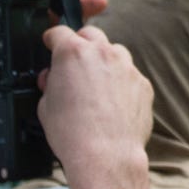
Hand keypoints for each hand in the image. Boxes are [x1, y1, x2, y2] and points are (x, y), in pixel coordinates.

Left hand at [0, 0, 106, 114]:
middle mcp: (36, 55)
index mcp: (19, 40)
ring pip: (73, 56)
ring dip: (88, 45)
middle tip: (97, 4)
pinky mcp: (51, 94)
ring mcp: (47, 74)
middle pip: (67, 30)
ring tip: (94, 39)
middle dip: (84, 15)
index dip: (64, 2)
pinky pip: (69, 82)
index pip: (46, 15)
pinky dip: (85, 75)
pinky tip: (94, 70)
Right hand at [36, 18, 151, 183]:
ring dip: (104, 63)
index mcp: (72, 53)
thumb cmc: (73, 134)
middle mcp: (102, 53)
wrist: (106, 156)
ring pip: (114, 53)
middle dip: (80, 45)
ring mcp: (126, 67)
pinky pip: (130, 76)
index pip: (59, 32)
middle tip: (74, 66)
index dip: (52, 40)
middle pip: (90, 35)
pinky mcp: (143, 84)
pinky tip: (113, 105)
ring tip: (96, 88)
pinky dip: (122, 84)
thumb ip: (50, 83)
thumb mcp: (45, 105)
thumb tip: (53, 79)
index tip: (52, 45)